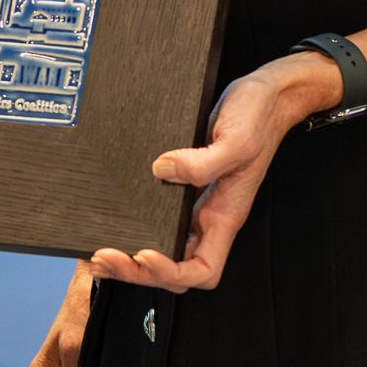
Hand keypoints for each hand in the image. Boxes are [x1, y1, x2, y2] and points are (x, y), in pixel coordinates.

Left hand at [83, 51, 335, 292]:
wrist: (267, 95)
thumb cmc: (260, 118)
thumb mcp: (237, 139)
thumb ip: (203, 162)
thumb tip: (163, 169)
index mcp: (226, 215)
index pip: (203, 270)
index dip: (171, 272)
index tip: (146, 254)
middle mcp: (210, 217)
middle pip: (176, 267)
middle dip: (139, 272)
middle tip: (105, 258)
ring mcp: (197, 204)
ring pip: (166, 248)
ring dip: (133, 260)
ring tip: (100, 256)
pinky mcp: (186, 185)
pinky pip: (161, 220)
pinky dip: (137, 229)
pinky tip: (117, 222)